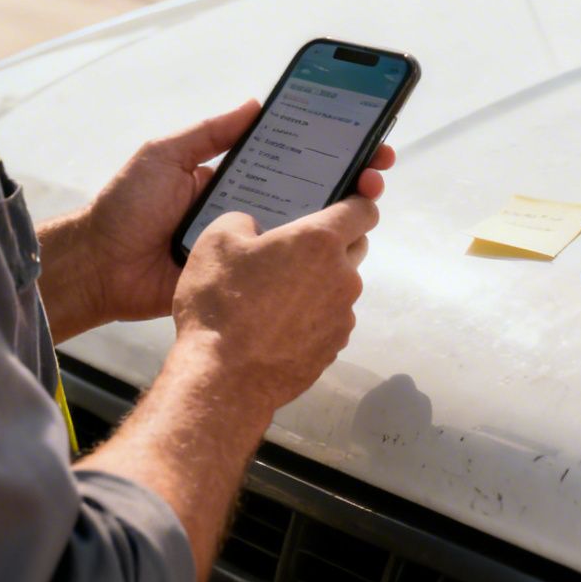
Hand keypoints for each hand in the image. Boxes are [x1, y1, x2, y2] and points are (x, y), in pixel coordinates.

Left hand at [39, 101, 393, 336]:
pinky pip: (286, 273)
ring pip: (308, 236)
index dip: (330, 150)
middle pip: (312, 198)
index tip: (364, 139)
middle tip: (375, 172)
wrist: (100, 266)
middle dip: (351, 182)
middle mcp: (250, 213)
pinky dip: (314, 263)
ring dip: (342, 220)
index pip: (293, 161)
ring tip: (364, 204)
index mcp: (234, 179)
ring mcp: (252, 249)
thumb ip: (210, 132)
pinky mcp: (246, 283)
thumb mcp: (165, 154)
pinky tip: (338, 250)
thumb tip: (256, 103)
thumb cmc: (125, 206)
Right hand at [170, 195, 379, 416]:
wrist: (223, 378)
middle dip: (334, 243)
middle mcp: (342, 276)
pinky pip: (329, 320)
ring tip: (276, 296)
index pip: (363, 210)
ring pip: (340, 287)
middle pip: (355, 248)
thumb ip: (244, 221)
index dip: (355, 203)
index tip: (341, 206)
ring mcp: (342, 316)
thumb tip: (255, 230)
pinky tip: (278, 326)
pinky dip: (313, 317)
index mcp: (320, 241)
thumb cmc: (220, 303)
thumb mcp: (217, 241)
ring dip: (319, 283)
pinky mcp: (333, 349)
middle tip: (294, 251)